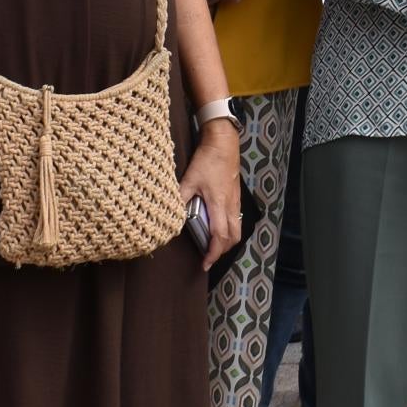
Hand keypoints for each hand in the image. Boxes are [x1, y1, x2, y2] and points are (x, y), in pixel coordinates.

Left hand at [184, 127, 242, 272]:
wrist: (224, 143)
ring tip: (212, 245)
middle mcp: (231, 206)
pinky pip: (236, 219)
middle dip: (222, 251)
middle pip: (234, 237)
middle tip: (208, 257)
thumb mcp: (189, 179)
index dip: (213, 253)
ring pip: (237, 229)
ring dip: (227, 241)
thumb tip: (169, 213)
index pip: (220, 236)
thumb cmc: (207, 160)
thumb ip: (180, 197)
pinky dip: (229, 229)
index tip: (204, 263)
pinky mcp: (236, 196)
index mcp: (219, 204)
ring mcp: (235, 201)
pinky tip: (217, 226)